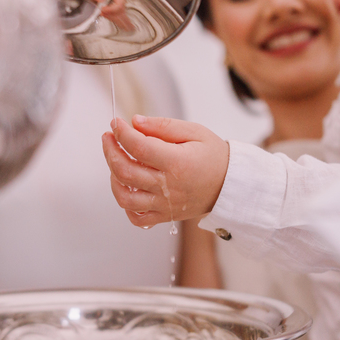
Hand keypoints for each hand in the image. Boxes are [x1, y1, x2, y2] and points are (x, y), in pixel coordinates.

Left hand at [101, 115, 228, 228]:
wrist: (231, 184)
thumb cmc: (214, 156)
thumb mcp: (194, 131)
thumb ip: (163, 126)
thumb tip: (135, 122)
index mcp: (178, 163)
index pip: (139, 147)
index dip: (122, 133)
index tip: (116, 122)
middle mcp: (169, 187)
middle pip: (126, 172)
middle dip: (110, 151)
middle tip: (108, 137)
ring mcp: (165, 205)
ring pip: (125, 197)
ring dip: (113, 177)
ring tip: (115, 161)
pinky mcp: (165, 216)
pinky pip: (137, 218)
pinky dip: (125, 203)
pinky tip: (126, 186)